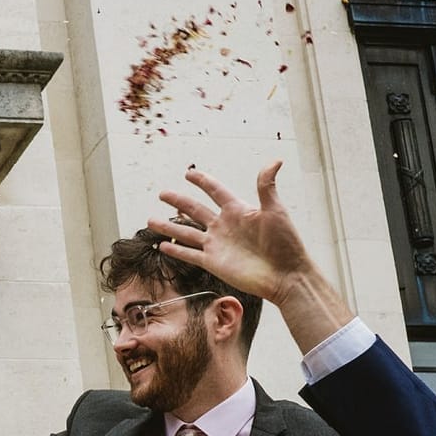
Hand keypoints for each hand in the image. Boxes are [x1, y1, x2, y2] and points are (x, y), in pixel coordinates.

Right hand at [149, 162, 307, 304]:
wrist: (284, 274)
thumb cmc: (285, 242)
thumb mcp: (275, 210)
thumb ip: (266, 187)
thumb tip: (274, 160)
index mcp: (238, 211)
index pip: (215, 191)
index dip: (202, 182)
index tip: (189, 174)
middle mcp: (224, 226)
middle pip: (195, 210)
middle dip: (178, 201)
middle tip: (162, 194)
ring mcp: (216, 245)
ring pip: (186, 233)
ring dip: (169, 226)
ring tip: (150, 220)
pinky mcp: (213, 263)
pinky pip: (190, 255)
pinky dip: (176, 251)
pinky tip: (162, 246)